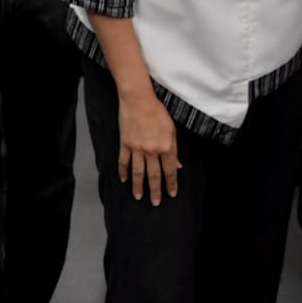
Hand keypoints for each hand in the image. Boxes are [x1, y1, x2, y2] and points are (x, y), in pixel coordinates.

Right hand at [117, 88, 179, 204]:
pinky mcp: (125, 143)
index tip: (172, 194)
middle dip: (156, 191)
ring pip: (138, 172)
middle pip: (154, 175)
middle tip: (155, 203)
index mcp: (166, 147)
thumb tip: (178, 166)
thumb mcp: (172, 130)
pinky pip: (124, 160)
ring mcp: (137, 148)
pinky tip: (123, 179)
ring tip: (139, 197)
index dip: (171, 184)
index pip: (170, 171)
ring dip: (138, 186)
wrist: (138, 99)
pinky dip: (123, 171)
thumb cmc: (157, 112)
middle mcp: (152, 150)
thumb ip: (174, 149)